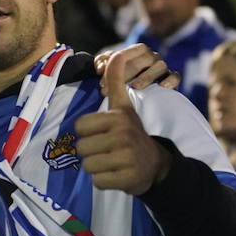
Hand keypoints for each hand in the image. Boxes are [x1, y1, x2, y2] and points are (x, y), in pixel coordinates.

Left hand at [75, 55, 172, 194]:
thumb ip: (116, 81)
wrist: (154, 164)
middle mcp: (123, 135)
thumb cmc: (131, 133)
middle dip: (91, 152)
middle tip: (108, 150)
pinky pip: (98, 181)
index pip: (80, 126)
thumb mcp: (124, 107)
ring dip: (97, 167)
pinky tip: (116, 174)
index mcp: (118, 117)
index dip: (88, 132)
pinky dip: (104, 181)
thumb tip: (115, 54)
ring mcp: (127, 158)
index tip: (103, 132)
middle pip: (82, 148)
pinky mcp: (128, 178)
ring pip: (88, 166)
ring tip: (112, 161)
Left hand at [94, 44, 178, 91]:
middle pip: (143, 60)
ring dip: (146, 77)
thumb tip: (100, 68)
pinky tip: (162, 86)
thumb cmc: (121, 76)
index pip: (128, 53)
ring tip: (134, 87)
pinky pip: (175, 76)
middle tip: (111, 90)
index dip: (115, 65)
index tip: (101, 81)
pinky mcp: (172, 79)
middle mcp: (152, 56)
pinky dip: (171, 80)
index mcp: (138, 50)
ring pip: (160, 67)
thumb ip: (101, 63)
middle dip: (125, 75)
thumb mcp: (109, 68)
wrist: (137, 93)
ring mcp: (163, 67)